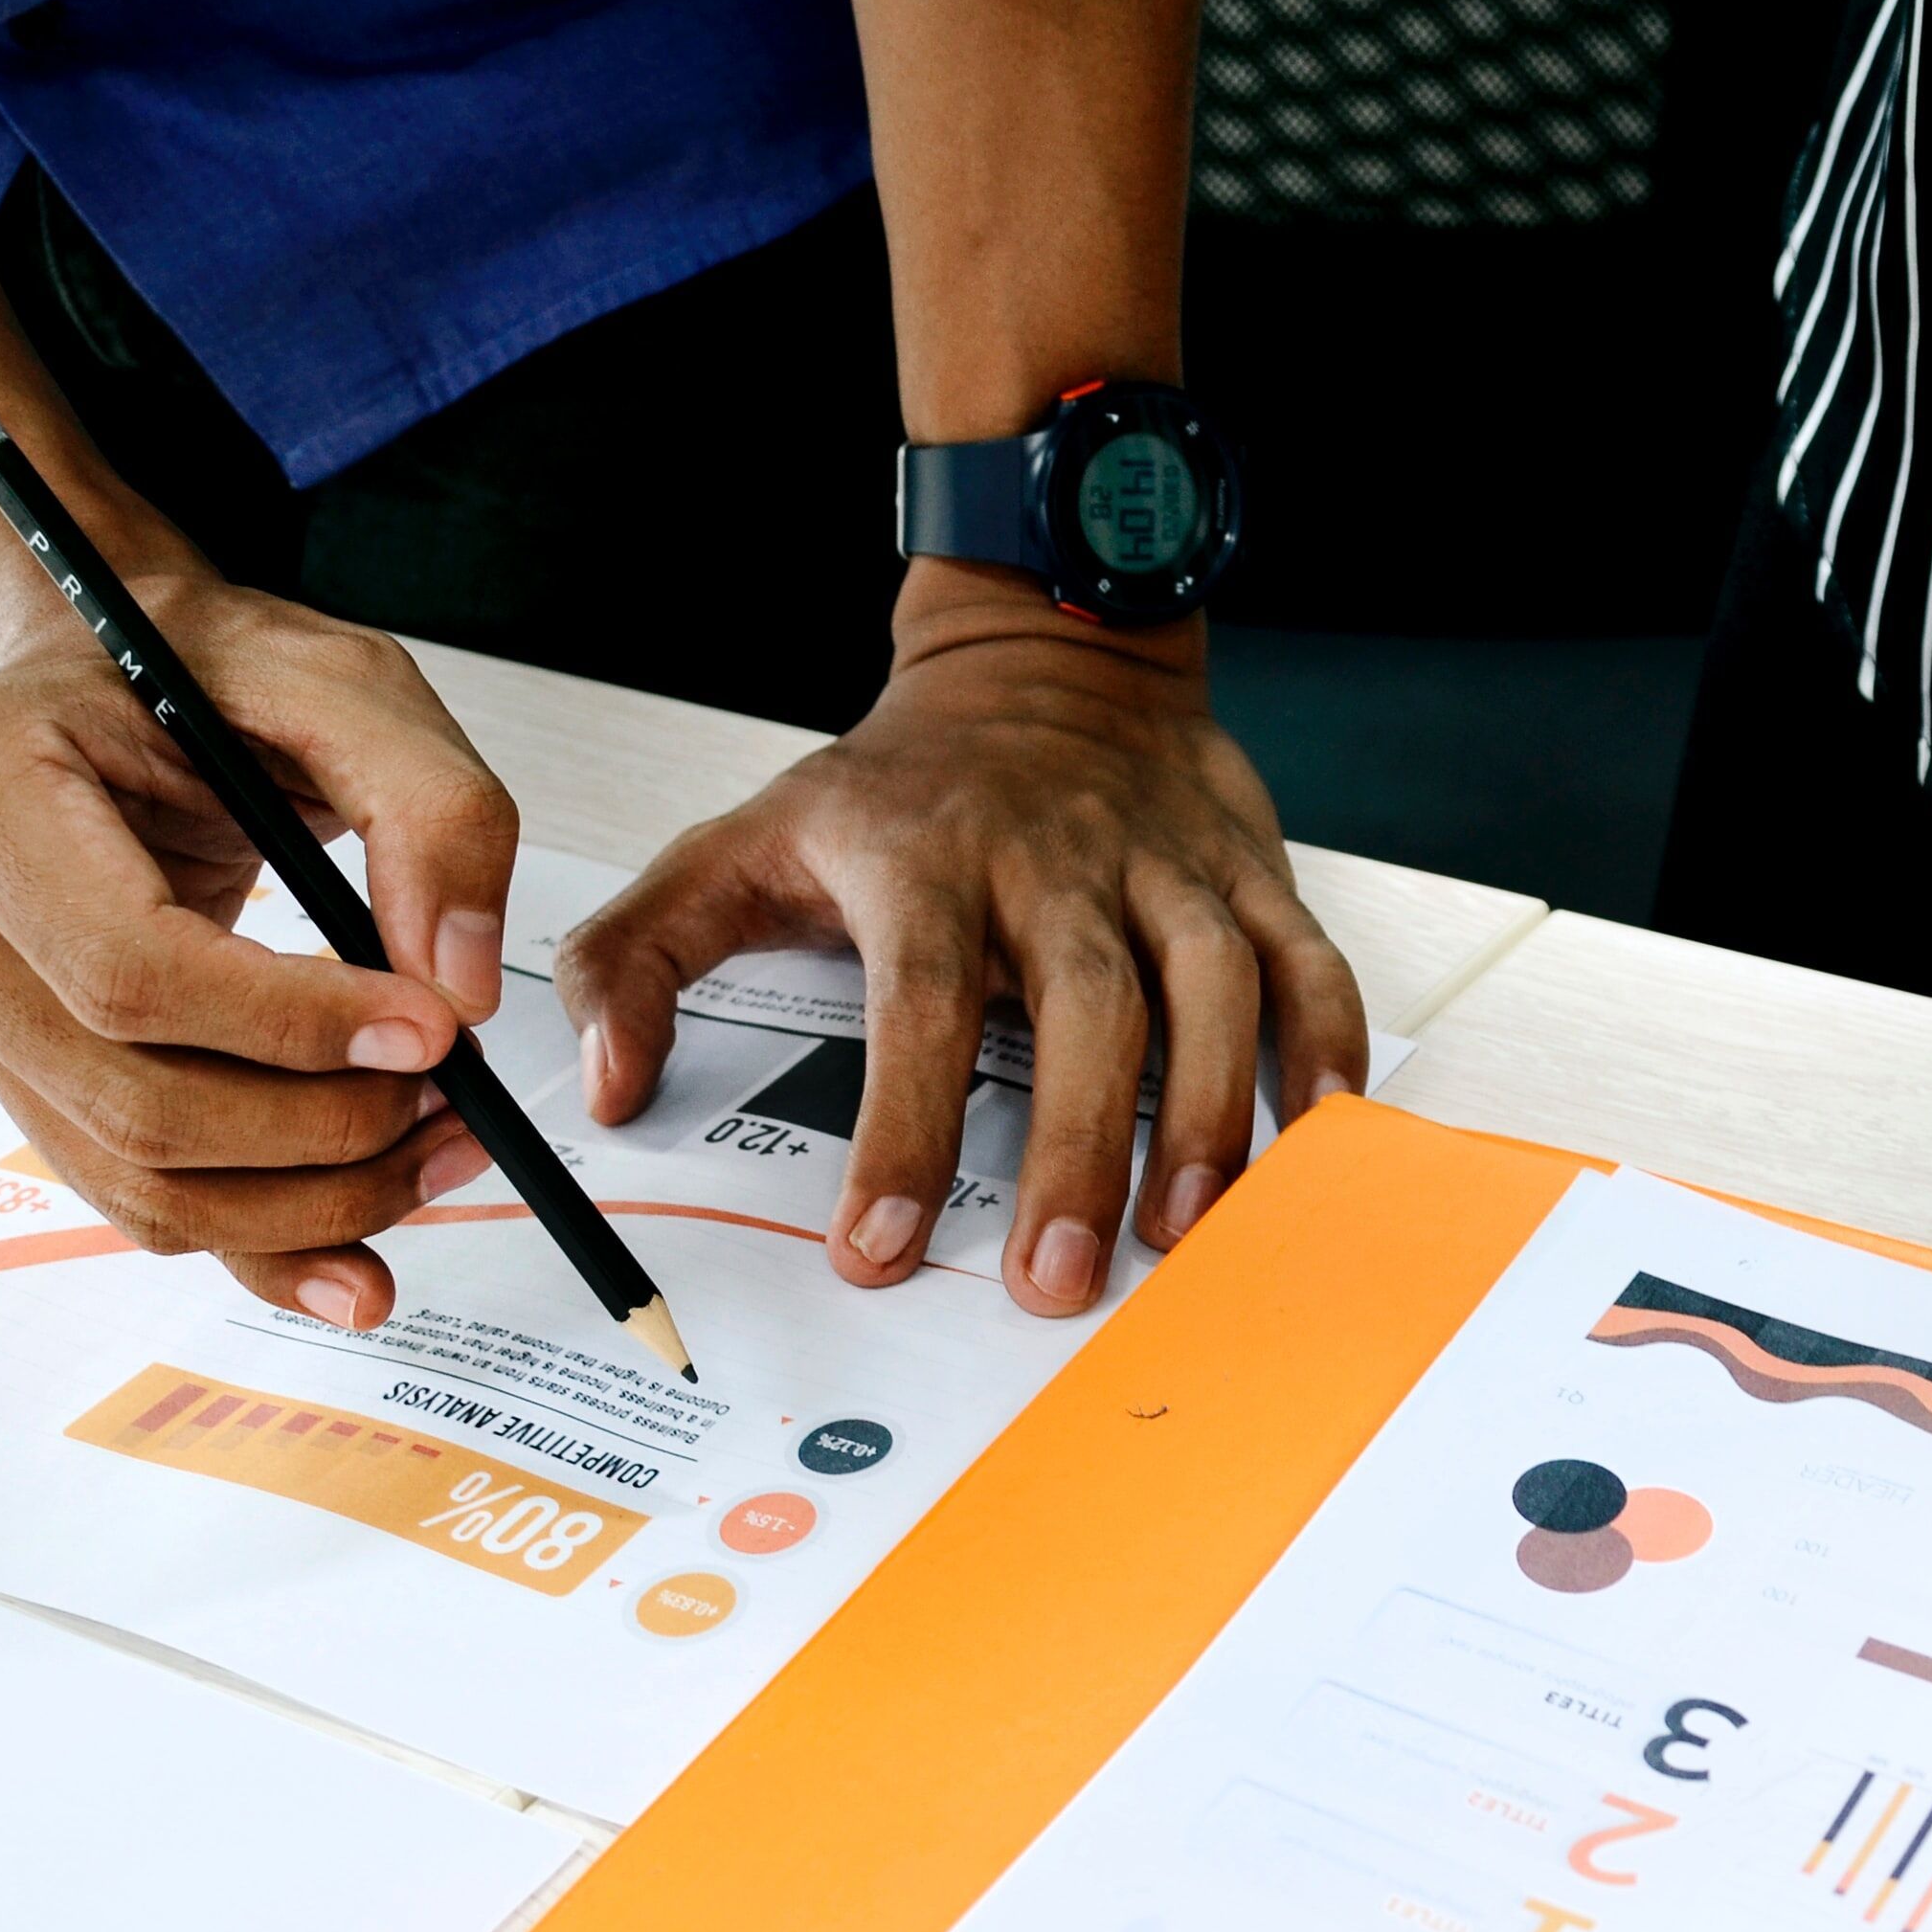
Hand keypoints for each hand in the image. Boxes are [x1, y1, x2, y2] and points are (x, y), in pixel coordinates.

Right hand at [0, 558, 524, 1331]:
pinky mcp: (15, 1073)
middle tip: (456, 1100)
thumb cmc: (204, 668)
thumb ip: (433, 810)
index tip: (427, 1032)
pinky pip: (131, 1196)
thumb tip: (455, 985)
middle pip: (132, 1096)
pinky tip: (357, 1259)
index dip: (287, 1025)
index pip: (128, 964)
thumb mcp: (347, 681)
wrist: (94, 678)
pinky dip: (256, 1240)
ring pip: (134, 1175)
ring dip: (307, 1200)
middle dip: (319, 1129)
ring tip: (435, 1149)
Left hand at [556, 572, 1364, 1317]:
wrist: (1038, 650)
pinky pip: (1303, 954)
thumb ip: (640, 960)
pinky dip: (1325, 1042)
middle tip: (1059, 1281)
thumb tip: (606, 1087)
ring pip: (1208, 979)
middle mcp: (1051, 855)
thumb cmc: (892, 787)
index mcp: (922, 857)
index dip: (902, 1130)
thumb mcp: (736, 845)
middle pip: (1080, 1003)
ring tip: (1185, 1231)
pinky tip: (1317, 1134)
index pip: (913, 1002)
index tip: (881, 1247)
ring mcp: (1161, 858)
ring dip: (1206, 1110)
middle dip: (1076, 1148)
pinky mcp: (1244, 864)